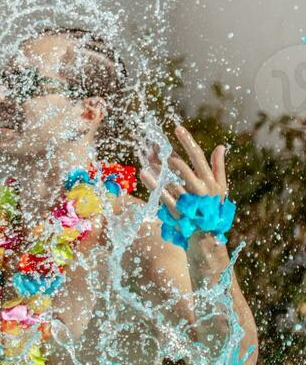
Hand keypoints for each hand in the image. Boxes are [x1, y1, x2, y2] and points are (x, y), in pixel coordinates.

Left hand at [140, 124, 228, 264]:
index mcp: (210, 181)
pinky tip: (144, 173)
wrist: (208, 236)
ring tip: (145, 155)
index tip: (177, 128)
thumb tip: (221, 146)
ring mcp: (189, 201)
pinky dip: (153, 183)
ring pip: (170, 179)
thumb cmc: (213, 209)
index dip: (188, 141)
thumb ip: (218, 167)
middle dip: (164, 153)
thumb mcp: (220, 188)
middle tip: (151, 142)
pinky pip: (163, 195)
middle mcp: (200, 189)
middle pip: (180, 166)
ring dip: (156, 166)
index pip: (198, 156)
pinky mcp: (178, 211)